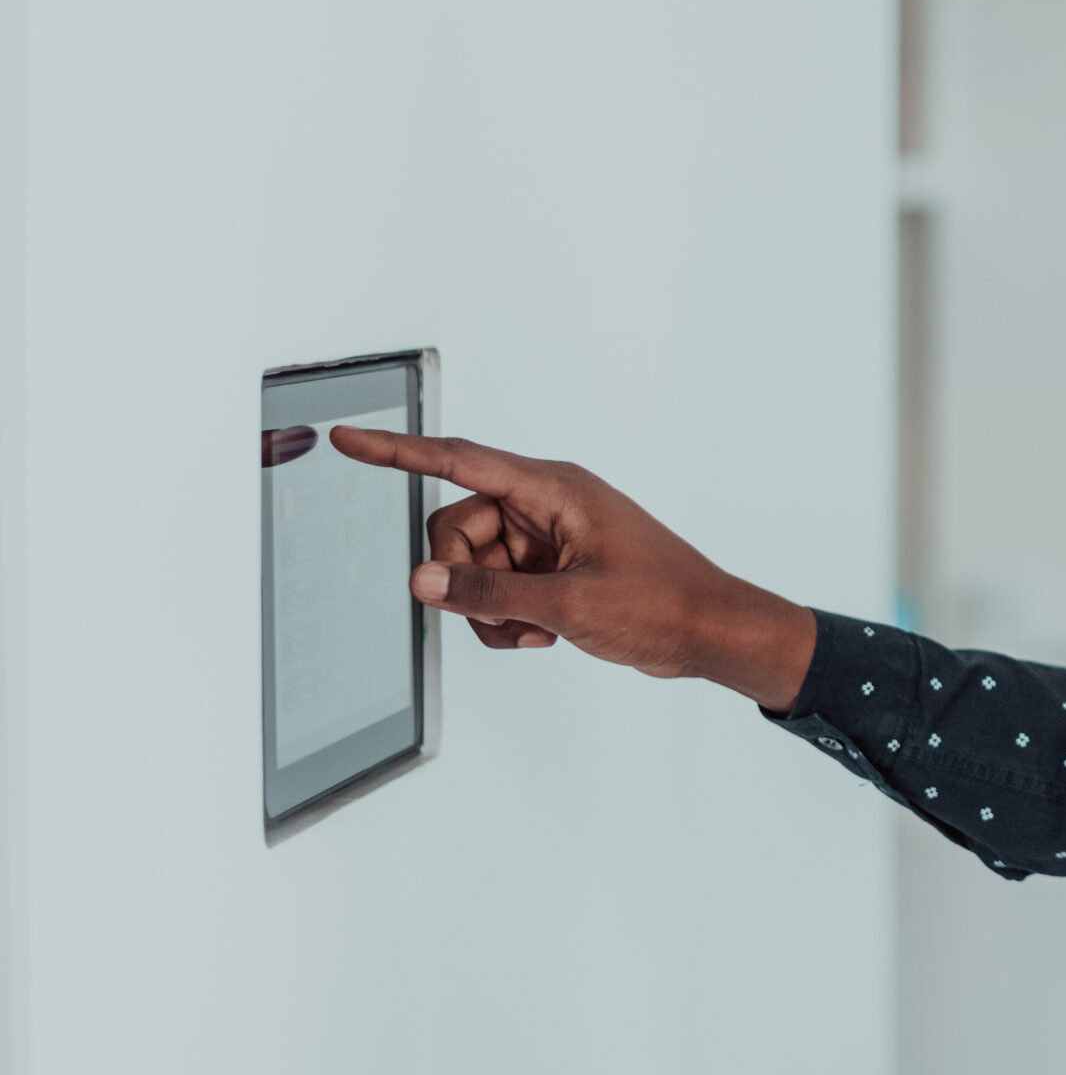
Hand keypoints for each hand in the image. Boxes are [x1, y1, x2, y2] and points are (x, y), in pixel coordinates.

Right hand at [329, 428, 817, 712]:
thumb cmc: (663, 604)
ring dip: (487, 607)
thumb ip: (490, 594)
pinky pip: (493, 588)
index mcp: (554, 489)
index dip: (398, 451)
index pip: (458, 461)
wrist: (708, 631)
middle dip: (462, 578)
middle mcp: (545, 505)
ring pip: (470, 566)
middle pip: (453, 528)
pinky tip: (540, 635)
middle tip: (499, 613)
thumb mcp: (570, 604)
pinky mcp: (549, 567)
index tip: (348, 438)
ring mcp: (546, 536)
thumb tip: (422, 583)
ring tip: (534, 630)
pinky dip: (502, 617)